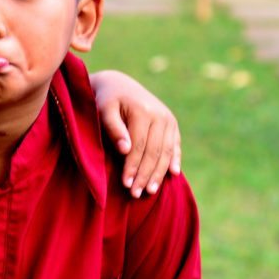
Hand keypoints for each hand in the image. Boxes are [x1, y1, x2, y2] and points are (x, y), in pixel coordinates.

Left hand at [91, 70, 181, 197]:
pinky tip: (173, 174)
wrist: (118, 84)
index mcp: (143, 112)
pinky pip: (175, 145)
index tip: (126, 184)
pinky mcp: (172, 123)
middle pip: (154, 152)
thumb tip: (126, 150)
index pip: (139, 146)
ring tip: (150, 191)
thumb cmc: (105, 100)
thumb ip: (113, 128)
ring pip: (166, 152)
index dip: (133, 167)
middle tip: (136, 194)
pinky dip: (174, 160)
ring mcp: (169, 119)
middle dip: (145, 175)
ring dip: (159, 173)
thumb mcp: (104, 109)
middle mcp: (161, 115)